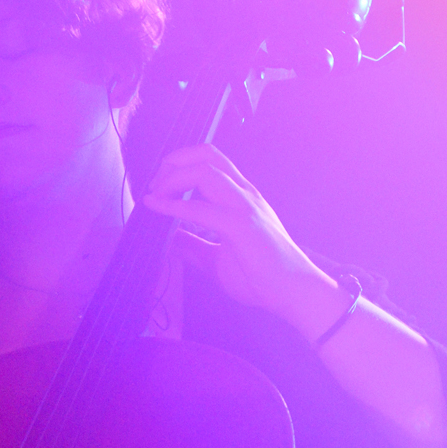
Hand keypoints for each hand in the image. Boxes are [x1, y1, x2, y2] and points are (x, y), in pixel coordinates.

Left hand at [143, 145, 345, 338]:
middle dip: (173, 162)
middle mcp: (244, 193)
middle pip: (206, 154)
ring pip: (204, 170)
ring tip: (155, 195)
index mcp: (241, 197)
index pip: (210, 161)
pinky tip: (157, 209)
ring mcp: (244, 206)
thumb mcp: (218, 260)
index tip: (158, 186)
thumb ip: (195, 247)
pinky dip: (174, 206)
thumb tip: (168, 239)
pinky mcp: (241, 226)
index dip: (180, 165)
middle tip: (153, 186)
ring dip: (172, 178)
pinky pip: (202, 208)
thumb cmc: (262, 278)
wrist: (293, 293)